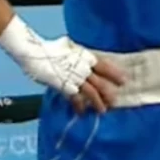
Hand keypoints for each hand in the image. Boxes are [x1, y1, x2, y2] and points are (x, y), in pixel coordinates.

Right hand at [0, 16, 125, 113]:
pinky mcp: (63, 86)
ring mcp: (74, 77)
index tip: (124, 79)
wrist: (34, 52)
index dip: (114, 73)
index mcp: (85, 56)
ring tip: (103, 110)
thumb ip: (78, 54)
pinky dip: (79, 106)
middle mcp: (82, 67)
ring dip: (97, 102)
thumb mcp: (69, 47)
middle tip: (116, 100)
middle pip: (100, 81)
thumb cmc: (50, 48)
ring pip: (91, 91)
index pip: (104, 65)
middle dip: (108, 91)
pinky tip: (82, 112)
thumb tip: (84, 57)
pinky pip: (74, 98)